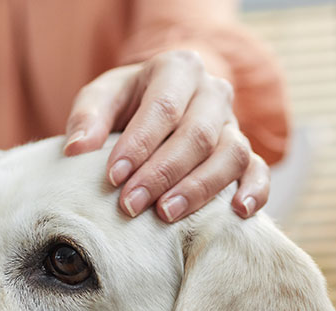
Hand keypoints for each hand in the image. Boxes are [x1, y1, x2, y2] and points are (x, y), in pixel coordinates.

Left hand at [63, 50, 269, 221]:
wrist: (159, 104)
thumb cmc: (127, 102)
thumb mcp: (102, 97)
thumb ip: (87, 117)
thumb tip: (76, 149)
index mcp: (178, 69)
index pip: (164, 107)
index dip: (139, 144)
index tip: (113, 176)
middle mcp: (213, 92)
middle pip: (198, 134)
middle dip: (162, 173)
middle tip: (130, 205)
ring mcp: (233, 123)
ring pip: (232, 154)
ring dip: (199, 188)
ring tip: (166, 216)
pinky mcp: (246, 152)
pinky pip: (259, 169)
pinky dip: (255, 190)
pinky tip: (238, 213)